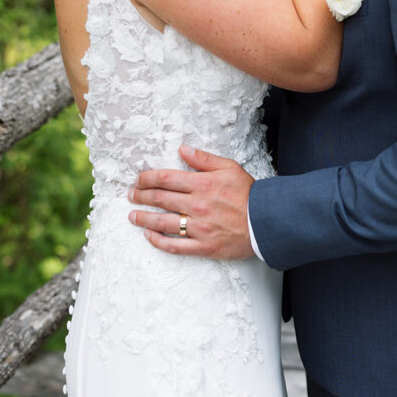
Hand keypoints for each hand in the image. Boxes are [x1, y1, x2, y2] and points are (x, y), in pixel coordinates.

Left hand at [127, 145, 254, 259]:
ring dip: (144, 218)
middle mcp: (196, 205)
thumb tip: (183, 150)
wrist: (265, 221)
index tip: (138, 179)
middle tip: (131, 195)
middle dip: (141, 195)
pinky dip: (159, 241)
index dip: (147, 178)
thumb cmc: (248, 193)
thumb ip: (204, 159)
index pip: (166, 179)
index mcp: (202, 184)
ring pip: (163, 222)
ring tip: (132, 215)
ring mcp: (198, 227)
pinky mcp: (203, 246)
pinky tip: (149, 236)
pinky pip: (175, 246)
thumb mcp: (229, 167)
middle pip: (160, 199)